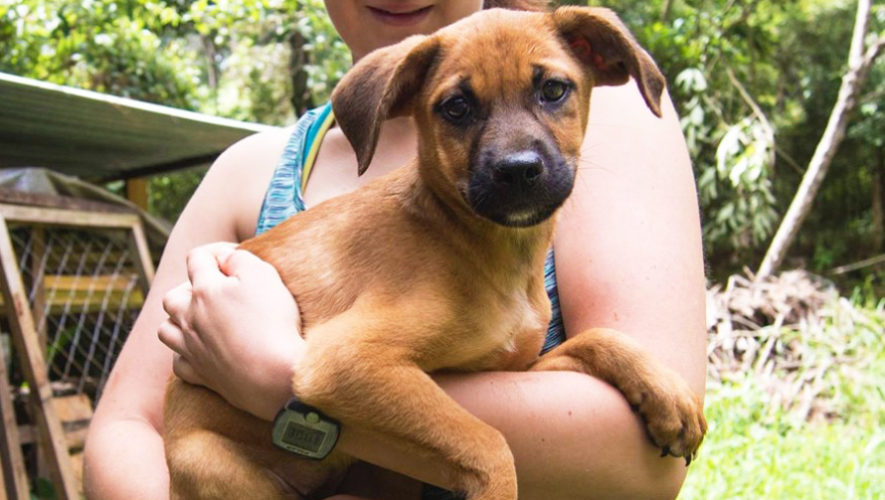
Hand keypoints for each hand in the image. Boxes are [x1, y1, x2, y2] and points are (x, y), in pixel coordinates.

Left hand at [158, 242, 303, 420]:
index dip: (215, 252)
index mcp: (205, 289)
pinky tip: (201, 351)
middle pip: (172, 296)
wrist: (275, 376)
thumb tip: (225, 258)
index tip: (235, 258)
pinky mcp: (200, 375)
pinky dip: (185, 354)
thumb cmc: (272, 322)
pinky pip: (178, 363)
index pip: (197, 258)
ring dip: (178, 321)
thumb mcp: (264, 276)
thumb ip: (240, 259)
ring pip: (167, 330)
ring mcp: (191, 349)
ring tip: (200, 320)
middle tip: (217, 291)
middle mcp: (190, 318)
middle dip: (189, 288)